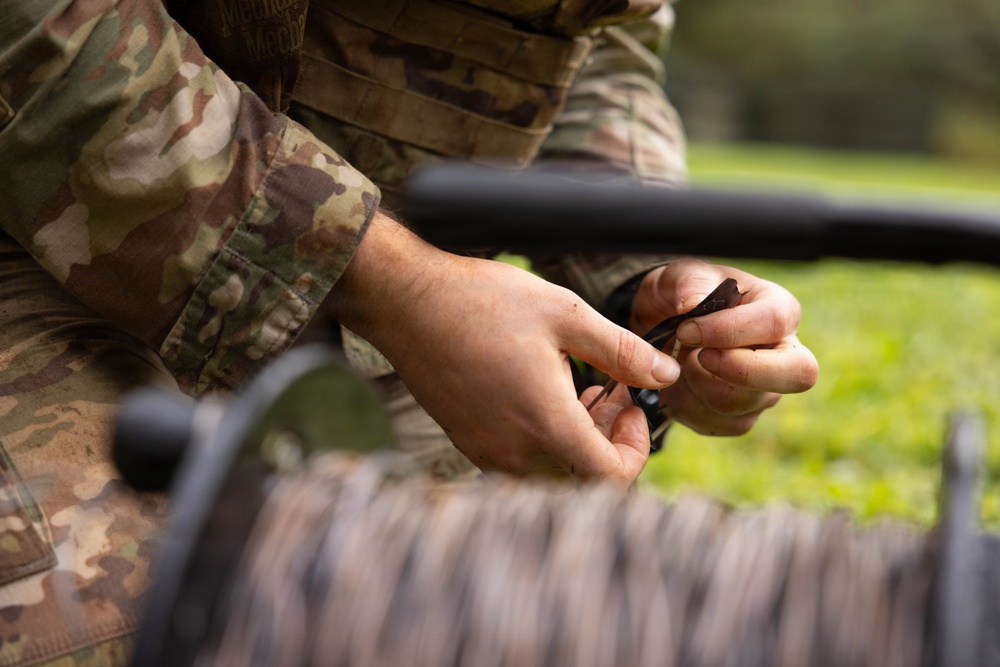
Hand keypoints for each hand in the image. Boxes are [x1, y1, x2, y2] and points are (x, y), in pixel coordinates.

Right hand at [326, 213, 680, 485]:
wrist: (405, 303)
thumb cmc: (481, 301)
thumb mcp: (564, 314)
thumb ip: (621, 351)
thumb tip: (666, 373)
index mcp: (545, 423)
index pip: (610, 478)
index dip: (636, 449)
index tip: (635, 406)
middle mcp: (515, 450)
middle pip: (583, 478)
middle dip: (610, 440)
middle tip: (615, 390)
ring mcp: (488, 451)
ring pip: (553, 472)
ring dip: (579, 441)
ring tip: (582, 387)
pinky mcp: (469, 443)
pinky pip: (522, 461)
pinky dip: (546, 439)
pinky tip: (544, 390)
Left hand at [631, 259, 817, 435]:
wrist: (662, 327)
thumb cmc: (683, 296)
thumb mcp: (680, 276)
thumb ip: (689, 282)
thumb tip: (693, 303)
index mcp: (779, 309)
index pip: (774, 323)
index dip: (729, 331)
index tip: (686, 330)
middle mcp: (784, 354)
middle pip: (798, 375)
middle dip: (740, 371)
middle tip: (697, 356)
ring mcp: (766, 390)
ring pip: (742, 405)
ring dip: (695, 386)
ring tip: (676, 361)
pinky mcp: (741, 416)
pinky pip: (717, 424)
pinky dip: (685, 406)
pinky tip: (675, 383)